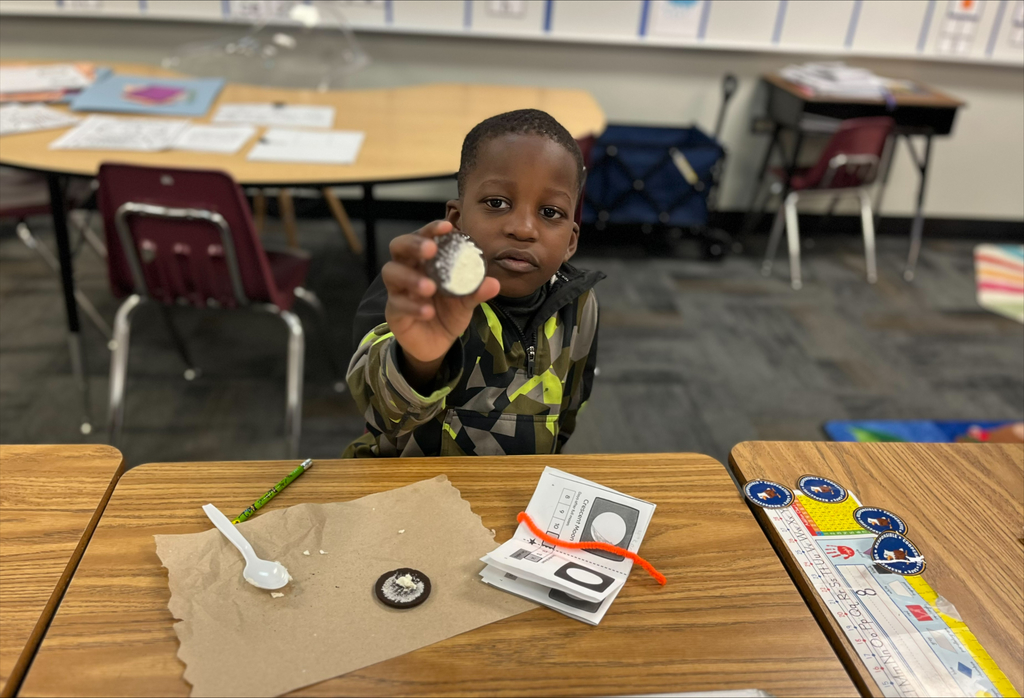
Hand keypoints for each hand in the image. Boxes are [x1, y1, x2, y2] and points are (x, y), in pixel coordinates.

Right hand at [383, 221, 499, 384]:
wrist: (438, 343)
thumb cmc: (448, 312)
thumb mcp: (466, 301)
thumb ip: (477, 291)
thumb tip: (494, 283)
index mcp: (426, 260)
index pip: (424, 236)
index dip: (432, 229)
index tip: (447, 226)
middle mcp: (408, 268)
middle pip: (399, 246)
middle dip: (413, 244)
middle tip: (430, 250)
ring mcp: (398, 289)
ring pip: (392, 273)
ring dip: (411, 277)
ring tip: (429, 287)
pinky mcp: (393, 310)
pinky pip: (397, 304)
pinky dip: (413, 306)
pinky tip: (428, 311)